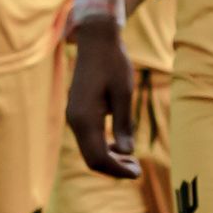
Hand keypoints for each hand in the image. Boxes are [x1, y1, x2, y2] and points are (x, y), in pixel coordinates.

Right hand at [67, 22, 139, 176]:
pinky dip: (103, 147)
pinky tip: (119, 146)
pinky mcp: (77, 111)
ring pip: (89, 150)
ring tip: (132, 159)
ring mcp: (74, 116)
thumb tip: (127, 152)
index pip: (99, 157)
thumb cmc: (113, 63)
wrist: (96, 39)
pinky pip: (88, 138)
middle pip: (91, 159)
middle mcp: (75, 120)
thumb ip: (124, 123)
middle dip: (114, 168)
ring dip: (109, 159)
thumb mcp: (124, 92)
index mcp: (85, 117)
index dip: (118, 170)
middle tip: (137, 169)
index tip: (139, 173)